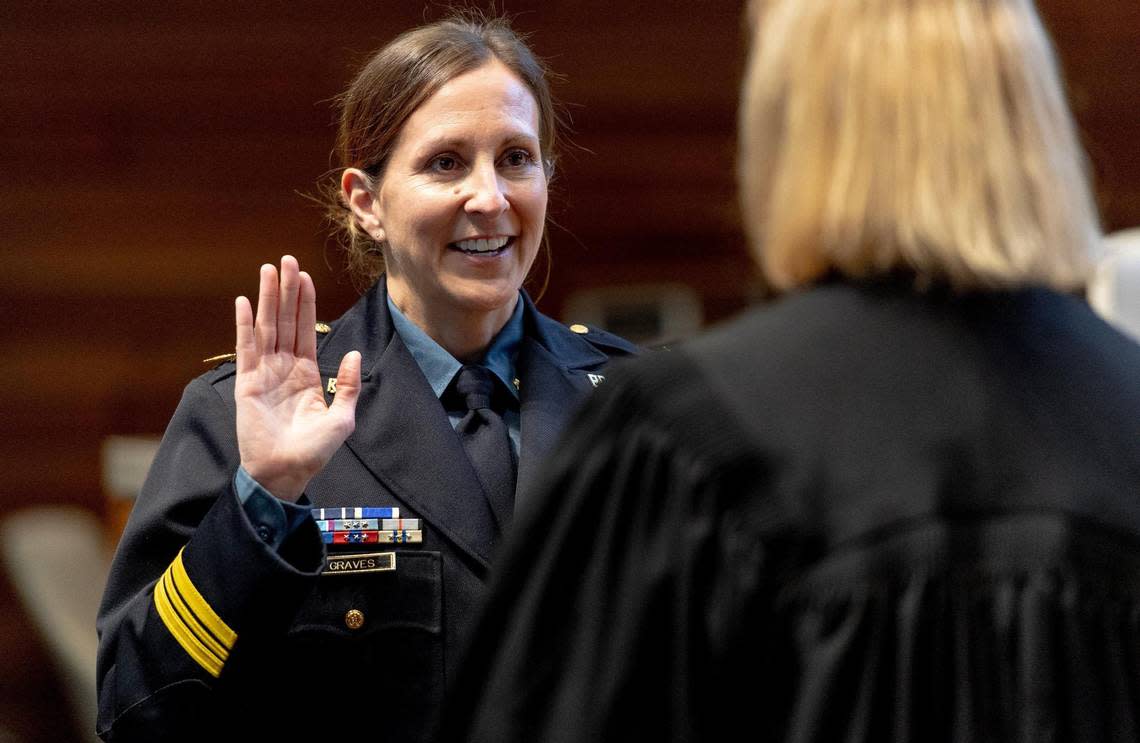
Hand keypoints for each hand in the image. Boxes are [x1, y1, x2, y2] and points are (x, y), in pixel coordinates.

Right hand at [234, 256, 360, 500]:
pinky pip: (246, 348)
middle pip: (286, 321)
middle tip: (287, 260)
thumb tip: (353, 354)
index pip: (306, 330)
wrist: (286, 473)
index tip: (305, 276)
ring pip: (267, 327)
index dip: (306, 303)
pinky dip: (245, 324)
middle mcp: (284, 368)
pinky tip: (245, 301)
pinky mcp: (247, 383)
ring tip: (269, 270)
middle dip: (287, 291)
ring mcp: (264, 373)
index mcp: (306, 374)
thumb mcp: (342, 418)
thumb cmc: (314, 451)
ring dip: (268, 298)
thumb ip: (348, 385)